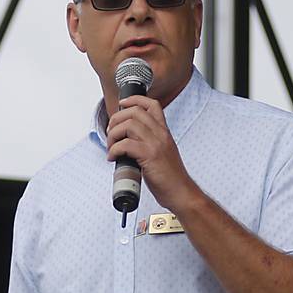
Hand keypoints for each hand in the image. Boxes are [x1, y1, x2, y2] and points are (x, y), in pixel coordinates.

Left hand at [106, 95, 199, 212]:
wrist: (181, 193)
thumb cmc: (171, 177)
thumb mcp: (163, 152)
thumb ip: (149, 142)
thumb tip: (128, 141)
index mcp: (164, 132)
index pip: (152, 104)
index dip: (134, 100)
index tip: (122, 104)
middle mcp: (161, 134)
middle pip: (135, 111)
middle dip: (116, 119)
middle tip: (111, 132)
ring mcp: (156, 144)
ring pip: (128, 125)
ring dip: (113, 134)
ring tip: (111, 146)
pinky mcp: (150, 156)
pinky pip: (126, 144)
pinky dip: (114, 150)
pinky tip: (114, 158)